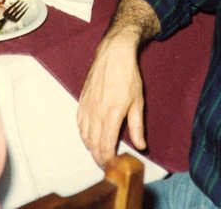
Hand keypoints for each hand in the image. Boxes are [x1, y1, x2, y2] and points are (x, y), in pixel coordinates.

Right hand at [76, 30, 145, 166]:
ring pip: (84, 135)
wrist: (113, 54)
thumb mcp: (138, 102)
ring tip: (99, 153)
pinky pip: (79, 123)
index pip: (106, 146)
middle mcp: (96, 113)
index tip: (114, 166)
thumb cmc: (128, 76)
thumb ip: (137, 126)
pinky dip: (84, 134)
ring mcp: (87, 106)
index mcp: (111, 114)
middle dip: (99, 157)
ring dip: (90, 147)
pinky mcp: (82, 100)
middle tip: (106, 164)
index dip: (109, 159)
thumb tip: (141, 145)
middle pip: (93, 144)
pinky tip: (90, 136)